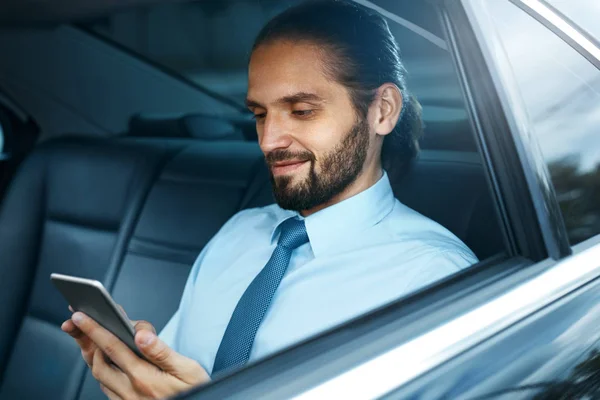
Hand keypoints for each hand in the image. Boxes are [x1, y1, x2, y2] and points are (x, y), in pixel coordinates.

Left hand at [62, 307, 209, 398]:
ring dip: (96, 357)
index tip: (80, 316)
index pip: (113, 348)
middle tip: (83, 324)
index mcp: (144, 378)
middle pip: (98, 363)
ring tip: (97, 340)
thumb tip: (141, 334)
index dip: (94, 330)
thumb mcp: (188, 370)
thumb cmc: (196, 393)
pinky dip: (105, 372)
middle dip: (89, 342)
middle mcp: (131, 392)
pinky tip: (111, 363)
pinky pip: (107, 389)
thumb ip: (161, 352)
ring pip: (100, 377)